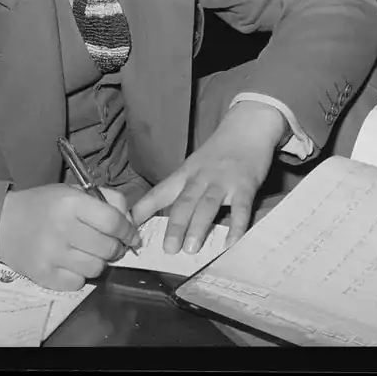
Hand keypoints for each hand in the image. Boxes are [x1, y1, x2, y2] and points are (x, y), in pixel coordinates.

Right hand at [0, 184, 140, 290]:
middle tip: (110, 245)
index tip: (132, 237)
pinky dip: (80, 276)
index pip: (113, 221)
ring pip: (96, 269)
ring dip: (98, 263)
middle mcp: (62, 228)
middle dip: (116, 248)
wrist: (1, 223)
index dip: (129, 231)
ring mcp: (52, 255)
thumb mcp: (73, 191)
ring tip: (88, 253)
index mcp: (70, 203)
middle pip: (108, 248)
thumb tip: (131, 223)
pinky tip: (70, 264)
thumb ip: (106, 200)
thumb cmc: (43, 205)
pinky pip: (78, 283)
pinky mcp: (43, 276)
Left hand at [131, 101, 286, 254]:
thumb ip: (185, 189)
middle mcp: (201, 177)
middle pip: (184, 202)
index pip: (160, 192)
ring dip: (198, 227)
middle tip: (167, 249)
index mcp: (185, 173)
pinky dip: (236, 227)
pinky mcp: (245, 184)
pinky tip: (230, 243)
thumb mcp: (196, 165)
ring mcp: (223, 181)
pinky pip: (240, 208)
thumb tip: (172, 219)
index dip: (143, 209)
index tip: (128, 227)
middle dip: (174, 227)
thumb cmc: (220, 150)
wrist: (248, 125)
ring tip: (191, 249)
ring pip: (207, 205)